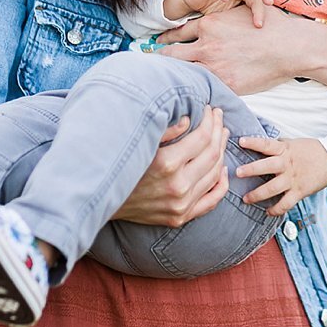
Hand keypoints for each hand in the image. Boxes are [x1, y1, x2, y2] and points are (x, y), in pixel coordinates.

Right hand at [111, 106, 229, 226]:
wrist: (103, 200)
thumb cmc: (120, 165)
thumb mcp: (140, 142)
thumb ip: (166, 130)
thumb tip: (190, 119)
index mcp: (166, 163)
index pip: (202, 137)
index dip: (209, 120)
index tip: (208, 108)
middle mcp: (177, 186)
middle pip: (212, 153)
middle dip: (218, 130)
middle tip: (219, 116)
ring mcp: (181, 205)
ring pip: (215, 174)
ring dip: (222, 151)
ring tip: (222, 135)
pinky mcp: (180, 217)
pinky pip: (212, 200)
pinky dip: (221, 183)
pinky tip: (223, 168)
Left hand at [158, 3, 326, 108]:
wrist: (289, 46)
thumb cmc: (269, 26)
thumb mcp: (240, 12)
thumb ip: (219, 19)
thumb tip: (205, 23)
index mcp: (208, 26)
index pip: (175, 35)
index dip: (162, 42)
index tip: (153, 48)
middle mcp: (206, 46)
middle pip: (170, 56)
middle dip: (156, 63)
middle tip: (144, 70)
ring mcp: (216, 67)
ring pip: (183, 75)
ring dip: (171, 81)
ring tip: (157, 90)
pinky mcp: (227, 84)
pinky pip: (204, 91)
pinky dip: (193, 95)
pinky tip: (184, 102)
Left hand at [235, 136, 326, 215]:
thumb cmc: (311, 150)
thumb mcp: (293, 143)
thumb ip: (278, 146)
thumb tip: (259, 145)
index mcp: (285, 149)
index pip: (267, 144)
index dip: (254, 142)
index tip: (241, 141)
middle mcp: (287, 164)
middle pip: (267, 166)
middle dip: (252, 169)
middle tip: (238, 172)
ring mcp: (293, 179)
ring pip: (273, 188)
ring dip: (258, 195)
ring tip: (246, 199)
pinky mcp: (300, 191)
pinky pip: (286, 203)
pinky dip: (276, 210)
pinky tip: (267, 212)